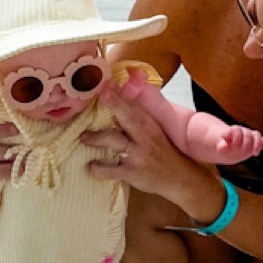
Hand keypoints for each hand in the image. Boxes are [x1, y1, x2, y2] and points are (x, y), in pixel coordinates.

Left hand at [85, 86, 219, 218]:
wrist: (178, 178)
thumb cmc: (163, 152)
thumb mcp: (155, 131)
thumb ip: (139, 116)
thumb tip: (120, 95)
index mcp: (149, 125)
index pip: (134, 105)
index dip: (119, 94)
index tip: (106, 84)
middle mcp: (144, 137)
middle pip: (127, 117)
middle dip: (114, 105)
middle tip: (99, 97)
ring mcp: (137, 155)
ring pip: (114, 141)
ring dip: (96, 138)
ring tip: (83, 137)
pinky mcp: (132, 173)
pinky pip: (111, 170)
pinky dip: (99, 168)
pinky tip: (91, 165)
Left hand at [206, 121, 262, 163]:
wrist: (232, 146)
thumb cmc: (226, 145)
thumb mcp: (221, 145)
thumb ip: (222, 145)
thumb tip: (221, 147)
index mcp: (236, 130)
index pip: (236, 130)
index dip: (232, 136)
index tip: (226, 140)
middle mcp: (245, 132)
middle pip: (248, 134)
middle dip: (245, 143)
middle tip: (241, 151)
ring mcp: (252, 137)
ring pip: (257, 136)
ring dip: (256, 144)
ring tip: (254, 153)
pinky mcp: (259, 143)